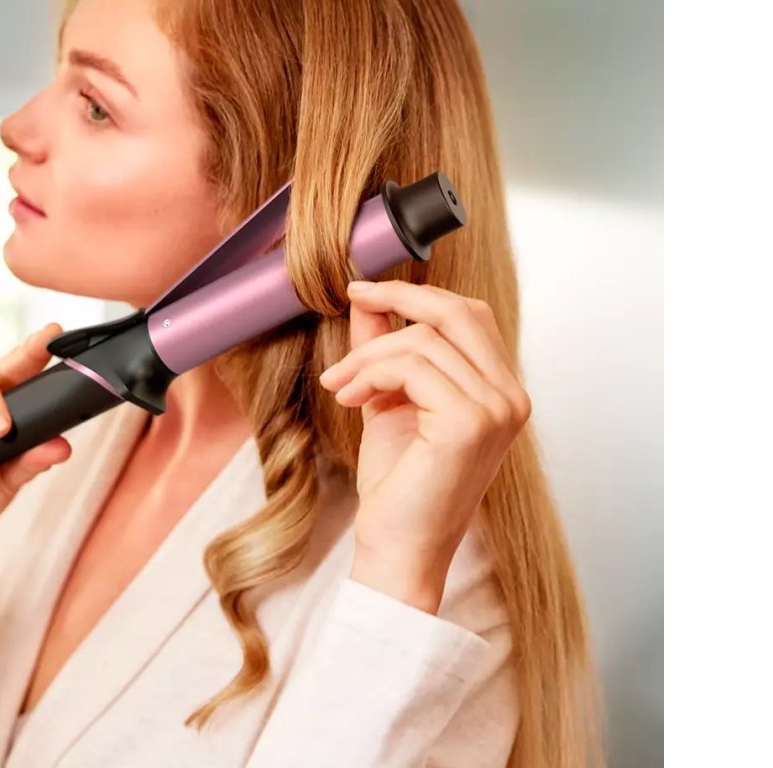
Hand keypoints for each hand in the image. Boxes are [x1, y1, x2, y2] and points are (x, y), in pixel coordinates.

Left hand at [319, 280, 531, 612]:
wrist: (397, 548)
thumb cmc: (398, 485)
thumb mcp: (388, 401)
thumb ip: (385, 350)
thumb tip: (369, 301)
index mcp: (500, 391)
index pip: (468, 317)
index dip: (416, 296)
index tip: (366, 292)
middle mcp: (510, 398)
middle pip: (457, 312)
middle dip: (398, 298)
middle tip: (353, 298)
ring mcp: (496, 410)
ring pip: (422, 340)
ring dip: (366, 356)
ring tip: (339, 385)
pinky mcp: (469, 423)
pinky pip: (410, 365)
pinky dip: (370, 373)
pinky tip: (349, 399)